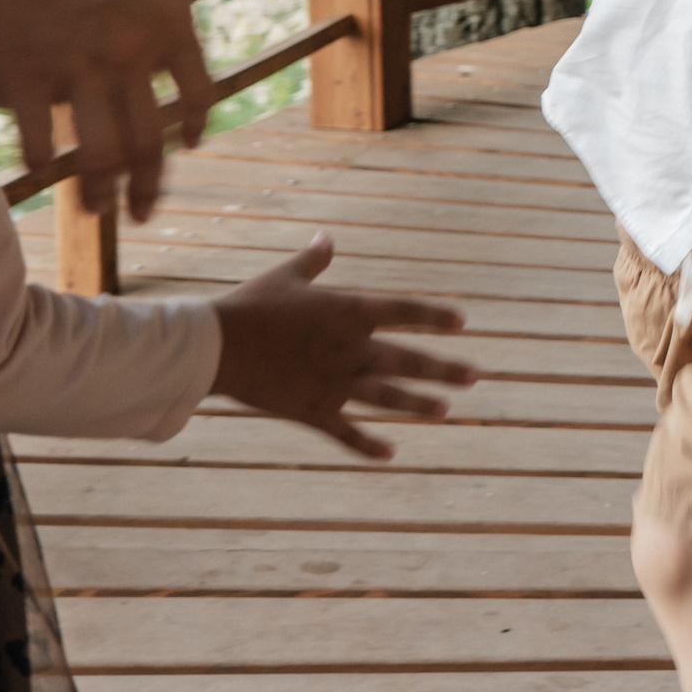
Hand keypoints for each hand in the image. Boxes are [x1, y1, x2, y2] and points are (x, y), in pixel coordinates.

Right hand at [0, 0, 211, 221]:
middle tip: (144, 214)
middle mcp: (134, 54)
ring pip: (99, 156)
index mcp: (171, 20)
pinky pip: (39, 138)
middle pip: (150, 142)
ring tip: (94, 212)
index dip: (190, 130)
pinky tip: (39, 171)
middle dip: (149, 186)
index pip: (196, 96)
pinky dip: (42, 161)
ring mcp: (79, 68)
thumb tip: (148, 5)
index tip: (183, 150)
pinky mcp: (24, 72)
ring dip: (99, 194)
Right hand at [209, 236, 476, 458]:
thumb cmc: (251, 305)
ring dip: (418, 404)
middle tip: (474, 376)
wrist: (217, 347)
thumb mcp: (285, 277)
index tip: (461, 321)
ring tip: (445, 411)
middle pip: (407, 360)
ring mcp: (335, 384)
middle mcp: (350, 349)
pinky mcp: (314, 412)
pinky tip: (390, 453)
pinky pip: (347, 432)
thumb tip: (327, 238)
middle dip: (443, 368)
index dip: (434, 315)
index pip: (404, 311)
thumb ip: (314, 261)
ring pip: (387, 397)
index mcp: (347, 311)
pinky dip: (368, 444)